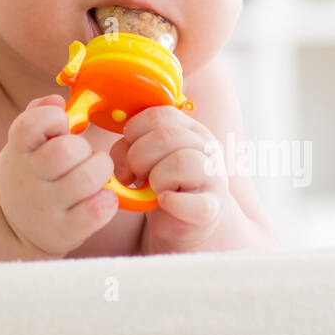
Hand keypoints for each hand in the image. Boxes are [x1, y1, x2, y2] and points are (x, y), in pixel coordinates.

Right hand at [0, 94, 117, 257]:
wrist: (16, 227)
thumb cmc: (31, 174)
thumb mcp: (23, 144)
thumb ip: (37, 114)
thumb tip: (57, 100)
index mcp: (17, 151)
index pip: (31, 123)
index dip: (54, 118)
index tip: (62, 127)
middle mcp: (27, 179)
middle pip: (67, 150)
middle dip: (85, 148)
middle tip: (83, 156)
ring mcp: (45, 207)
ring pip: (88, 179)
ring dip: (101, 172)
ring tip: (96, 174)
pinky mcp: (63, 231)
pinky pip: (97, 211)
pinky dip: (108, 201)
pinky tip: (101, 197)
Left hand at [110, 105, 229, 250]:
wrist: (180, 220)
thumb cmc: (160, 183)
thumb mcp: (142, 159)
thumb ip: (127, 150)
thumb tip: (121, 165)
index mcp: (188, 128)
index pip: (159, 115)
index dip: (134, 131)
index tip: (129, 148)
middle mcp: (206, 146)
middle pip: (165, 136)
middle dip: (139, 157)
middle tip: (138, 174)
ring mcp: (213, 176)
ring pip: (181, 162)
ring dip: (157, 178)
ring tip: (154, 189)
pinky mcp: (212, 207)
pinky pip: (196, 203)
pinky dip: (174, 203)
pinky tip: (164, 201)